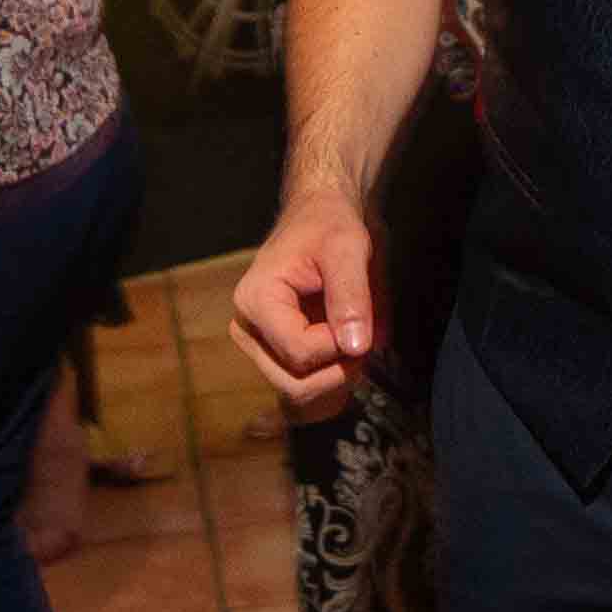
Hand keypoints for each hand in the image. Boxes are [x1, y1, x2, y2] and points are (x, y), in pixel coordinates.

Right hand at [235, 190, 381, 420]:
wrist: (319, 217)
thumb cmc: (330, 226)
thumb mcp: (348, 248)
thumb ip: (352, 295)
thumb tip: (355, 346)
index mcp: (256, 300)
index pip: (300, 353)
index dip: (340, 347)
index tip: (360, 321)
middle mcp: (247, 329)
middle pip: (295, 384)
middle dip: (339, 371)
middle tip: (364, 338)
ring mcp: (257, 346)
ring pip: (299, 394)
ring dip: (337, 378)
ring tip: (354, 341)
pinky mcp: (272, 355)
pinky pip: (300, 392)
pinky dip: (330, 383)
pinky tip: (345, 358)